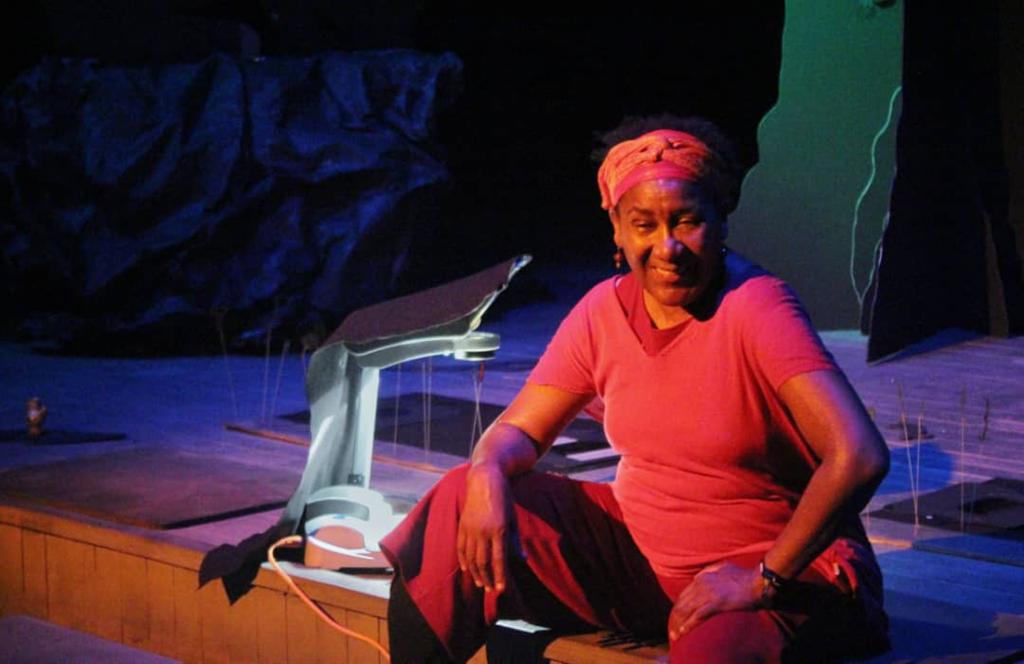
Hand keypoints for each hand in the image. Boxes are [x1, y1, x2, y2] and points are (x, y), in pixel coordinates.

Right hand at [456, 463, 510, 593]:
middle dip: (486, 578)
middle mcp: (483, 531)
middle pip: (483, 562)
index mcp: (499, 529)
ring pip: (470, 557)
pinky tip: (466, 569)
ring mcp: (470, 528)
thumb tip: (522, 559)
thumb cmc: (504, 499)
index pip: (499, 559)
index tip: (501, 589)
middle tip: (490, 590)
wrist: (484, 479)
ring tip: (480, 583)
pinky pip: (461, 547)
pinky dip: (463, 560)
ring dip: (475, 573)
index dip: (499, 576)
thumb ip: (515, 540)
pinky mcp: (462, 525)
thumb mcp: (513, 518)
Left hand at [668, 562, 760, 639]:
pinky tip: (683, 632)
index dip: (679, 606)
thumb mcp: (723, 567)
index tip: (677, 616)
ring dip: (678, 623)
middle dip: (675, 617)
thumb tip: (698, 576)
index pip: (684, 594)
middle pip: (682, 602)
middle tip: (672, 628)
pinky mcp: (716, 603)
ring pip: (686, 610)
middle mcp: (701, 583)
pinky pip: (697, 616)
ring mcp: (708, 593)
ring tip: (674, 634)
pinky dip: (688, 625)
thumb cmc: (744, 576)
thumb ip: (709, 571)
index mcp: (702, 576)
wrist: (757, 582)